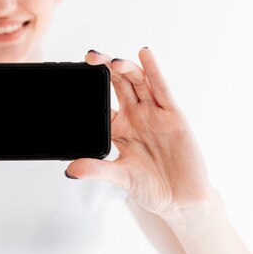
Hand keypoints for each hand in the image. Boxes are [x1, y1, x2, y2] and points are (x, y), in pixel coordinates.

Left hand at [65, 47, 215, 217]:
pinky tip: (145, 54)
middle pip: (118, 84)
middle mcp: (136, 115)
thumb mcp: (119, 177)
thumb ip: (96, 170)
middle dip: (105, 69)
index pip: (101, 101)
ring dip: (125, 68)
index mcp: (119, 127)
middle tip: (90, 57)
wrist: (182, 200)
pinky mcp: (173, 116)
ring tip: (112, 62)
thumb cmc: (151, 187)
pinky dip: (154, 70)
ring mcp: (154, 113)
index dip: (90, 87)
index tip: (76, 75)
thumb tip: (70, 170)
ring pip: (138, 82)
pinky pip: (162, 90)